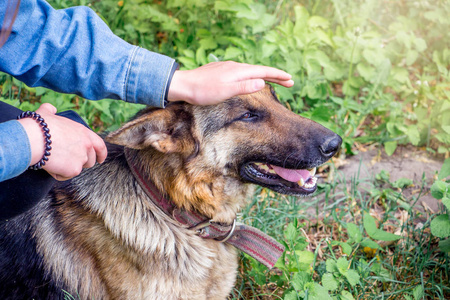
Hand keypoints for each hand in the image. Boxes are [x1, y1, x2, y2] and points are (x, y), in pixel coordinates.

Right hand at [18, 103, 106, 180]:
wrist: (33, 138)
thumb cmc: (38, 126)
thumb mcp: (47, 113)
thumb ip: (51, 110)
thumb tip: (50, 108)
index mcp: (84, 132)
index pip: (100, 145)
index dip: (101, 154)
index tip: (100, 159)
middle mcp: (87, 146)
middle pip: (90, 160)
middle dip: (80, 162)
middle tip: (66, 160)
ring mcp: (82, 158)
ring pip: (77, 169)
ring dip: (68, 168)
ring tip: (55, 159)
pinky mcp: (74, 169)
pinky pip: (66, 176)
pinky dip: (58, 174)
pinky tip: (50, 165)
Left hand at [167, 61, 293, 104]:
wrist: (183, 86)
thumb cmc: (203, 92)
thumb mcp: (226, 92)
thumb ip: (245, 87)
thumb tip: (263, 82)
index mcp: (238, 71)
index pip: (264, 72)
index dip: (278, 76)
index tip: (291, 80)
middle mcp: (235, 66)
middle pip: (259, 70)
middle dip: (275, 76)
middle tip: (289, 82)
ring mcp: (227, 68)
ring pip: (250, 71)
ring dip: (264, 76)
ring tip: (274, 81)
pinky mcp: (221, 71)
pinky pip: (242, 72)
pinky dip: (252, 76)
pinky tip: (250, 79)